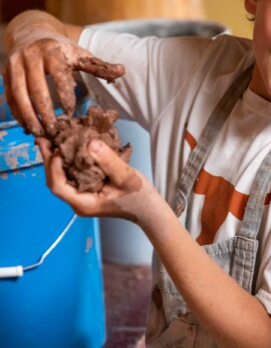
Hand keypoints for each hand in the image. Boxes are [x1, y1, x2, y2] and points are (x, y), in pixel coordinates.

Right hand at [3, 11, 123, 135]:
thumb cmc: (61, 49)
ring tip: (41, 132)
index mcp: (53, 51)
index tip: (72, 112)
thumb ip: (100, 66)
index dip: (65, 96)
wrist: (32, 32)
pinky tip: (28, 126)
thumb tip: (122, 71)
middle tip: (55, 130)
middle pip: (37, 89)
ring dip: (29, 117)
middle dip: (46, 112)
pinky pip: (10, 97)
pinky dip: (17, 113)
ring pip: (20, 95)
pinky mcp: (6, 74)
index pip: (59, 77)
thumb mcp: (81, 54)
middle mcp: (31, 57)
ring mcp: (15, 65)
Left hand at [37, 137, 154, 222]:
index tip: (58, 148)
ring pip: (62, 178)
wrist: (148, 209)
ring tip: (52, 140)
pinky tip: (69, 149)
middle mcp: (79, 202)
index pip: (58, 186)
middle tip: (44, 138)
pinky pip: (72, 176)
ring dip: (56, 160)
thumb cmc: (138, 196)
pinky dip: (68, 162)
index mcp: (84, 203)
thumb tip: (90, 142)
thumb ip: (108, 160)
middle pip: (55, 181)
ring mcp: (82, 197)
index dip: (53, 167)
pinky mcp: (88, 191)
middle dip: (49, 160)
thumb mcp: (125, 176)